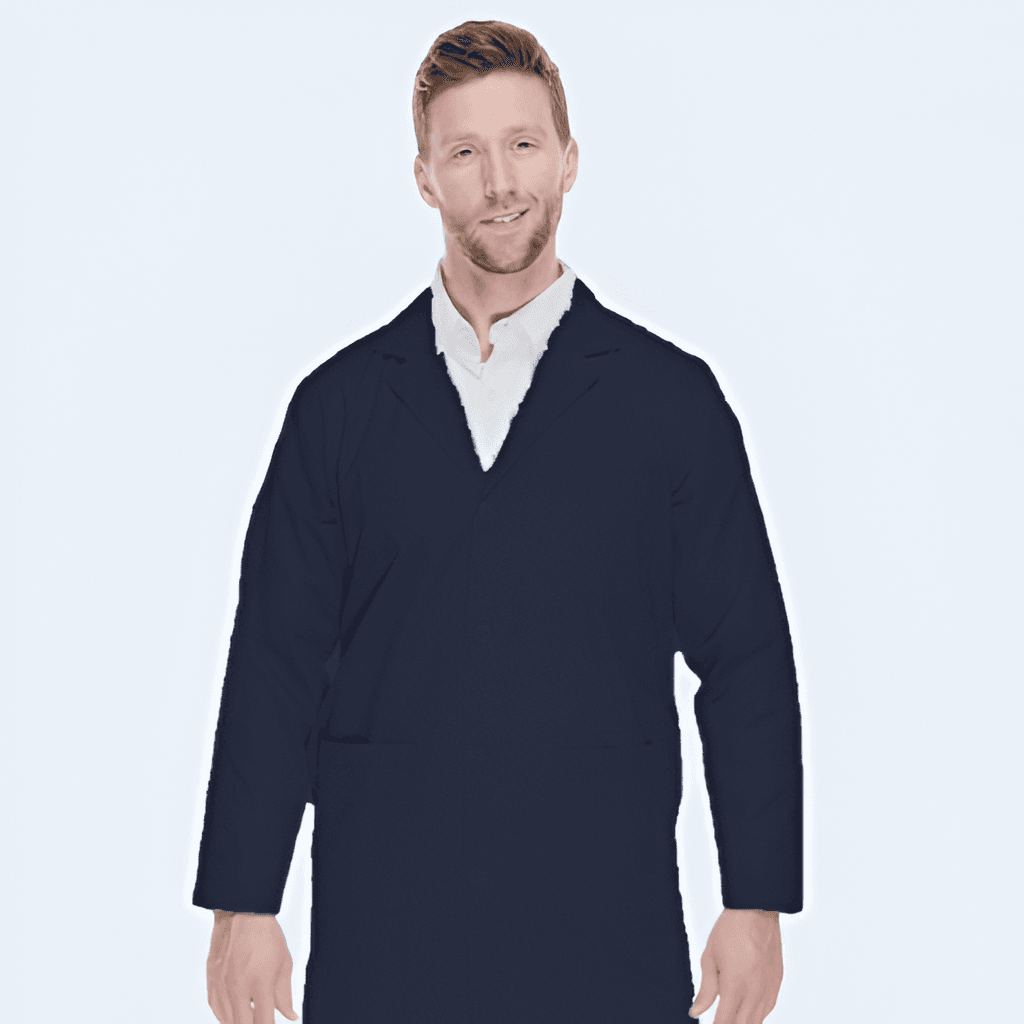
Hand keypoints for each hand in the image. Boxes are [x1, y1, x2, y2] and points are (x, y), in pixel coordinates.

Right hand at [206, 911, 299, 1022]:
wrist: (242, 913)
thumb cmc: (266, 936)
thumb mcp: (284, 963)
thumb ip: (285, 994)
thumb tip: (290, 1016)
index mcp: (260, 984)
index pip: (265, 1023)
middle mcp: (238, 988)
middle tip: (261, 1018)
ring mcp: (222, 985)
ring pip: (228, 1020)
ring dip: (240, 1021)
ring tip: (250, 1015)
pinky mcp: (211, 979)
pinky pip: (216, 1008)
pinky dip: (225, 1015)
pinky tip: (234, 1013)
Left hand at [689, 908, 782, 1022]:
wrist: (756, 910)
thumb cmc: (730, 930)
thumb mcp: (710, 957)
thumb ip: (706, 989)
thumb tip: (695, 1012)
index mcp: (735, 986)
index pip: (724, 1022)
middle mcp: (755, 992)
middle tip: (719, 1022)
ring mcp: (769, 989)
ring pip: (757, 1021)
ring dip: (743, 1023)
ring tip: (731, 1017)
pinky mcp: (777, 983)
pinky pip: (768, 1009)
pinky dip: (757, 1015)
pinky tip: (747, 1012)